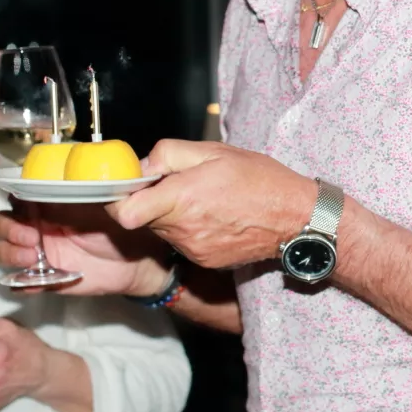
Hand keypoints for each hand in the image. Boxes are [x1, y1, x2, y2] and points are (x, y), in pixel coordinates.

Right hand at [0, 201, 171, 297]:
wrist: (137, 260)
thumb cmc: (120, 225)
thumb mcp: (102, 201)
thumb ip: (85, 189)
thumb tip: (76, 173)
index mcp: (48, 203)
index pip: (15, 196)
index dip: (12, 201)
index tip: (23, 206)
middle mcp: (38, 225)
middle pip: (2, 224)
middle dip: (9, 230)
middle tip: (32, 237)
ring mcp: (39, 252)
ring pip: (4, 251)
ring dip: (10, 254)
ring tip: (33, 258)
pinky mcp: (46, 277)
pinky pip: (20, 281)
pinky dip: (20, 281)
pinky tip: (33, 279)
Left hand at [106, 140, 315, 268]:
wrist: (294, 218)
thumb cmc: (260, 180)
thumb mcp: (214, 151)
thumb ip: (169, 154)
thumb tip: (142, 165)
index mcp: (181, 199)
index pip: (123, 212)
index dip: (117, 198)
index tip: (127, 185)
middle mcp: (183, 229)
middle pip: (142, 218)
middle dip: (150, 199)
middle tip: (176, 182)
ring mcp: (193, 249)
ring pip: (162, 229)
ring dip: (170, 213)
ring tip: (201, 197)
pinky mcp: (203, 260)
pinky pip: (181, 241)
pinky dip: (188, 227)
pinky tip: (212, 215)